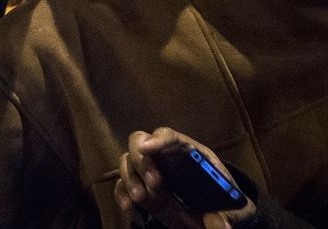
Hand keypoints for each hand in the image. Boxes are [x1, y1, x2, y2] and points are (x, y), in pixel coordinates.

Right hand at [113, 128, 255, 228]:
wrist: (217, 218)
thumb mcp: (237, 211)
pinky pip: (122, 186)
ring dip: (130, 178)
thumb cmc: (228, 205)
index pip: (169, 137)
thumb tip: (218, 224)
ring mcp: (150, 171)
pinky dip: (121, 194)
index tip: (146, 148)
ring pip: (127, 161)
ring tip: (142, 199)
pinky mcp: (141, 189)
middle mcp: (165, 156)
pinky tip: (127, 207)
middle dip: (141, 161)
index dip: (157, 140)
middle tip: (154, 184)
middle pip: (139, 142)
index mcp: (190, 152)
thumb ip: (229, 217)